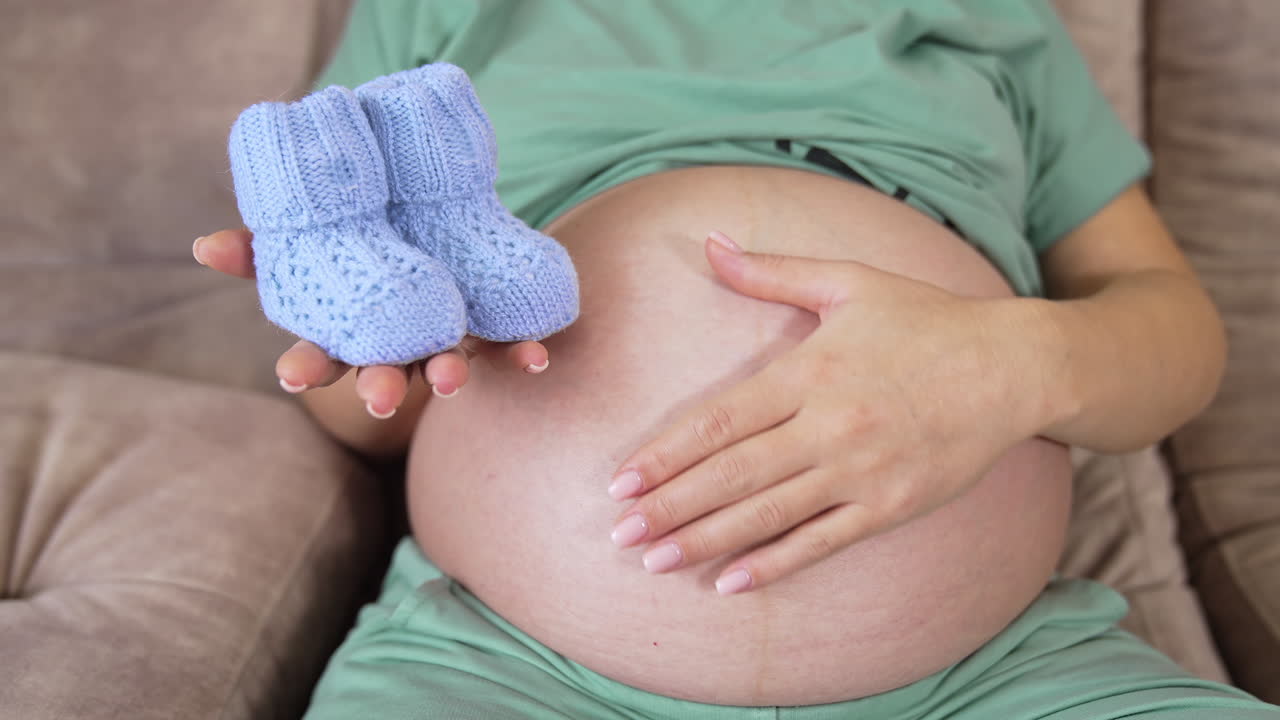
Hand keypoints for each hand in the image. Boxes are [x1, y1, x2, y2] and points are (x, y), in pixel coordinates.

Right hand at [192, 229, 549, 416]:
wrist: (447, 230)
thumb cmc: (368, 240)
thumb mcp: (319, 233)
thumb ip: (264, 244)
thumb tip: (202, 246)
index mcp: (351, 326)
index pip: (321, 351)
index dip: (307, 365)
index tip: (290, 377)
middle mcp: (397, 342)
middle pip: (384, 370)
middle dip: (382, 385)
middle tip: (378, 397)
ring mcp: (445, 338)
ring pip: (444, 363)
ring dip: (448, 373)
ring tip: (451, 379)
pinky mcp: (492, 328)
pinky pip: (509, 344)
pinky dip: (523, 352)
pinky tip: (537, 360)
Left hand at [608, 232, 1040, 594]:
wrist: (1016, 366)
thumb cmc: (927, 320)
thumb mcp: (849, 281)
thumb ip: (773, 272)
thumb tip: (711, 243)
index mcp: (810, 371)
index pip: (720, 421)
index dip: (665, 453)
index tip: (621, 480)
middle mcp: (829, 425)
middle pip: (732, 474)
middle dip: (670, 506)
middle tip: (620, 533)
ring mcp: (861, 472)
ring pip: (768, 514)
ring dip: (706, 540)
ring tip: (654, 561)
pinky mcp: (891, 506)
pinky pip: (822, 542)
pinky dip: (775, 564)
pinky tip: (731, 583)